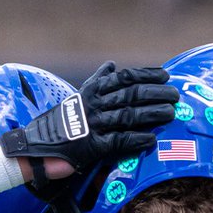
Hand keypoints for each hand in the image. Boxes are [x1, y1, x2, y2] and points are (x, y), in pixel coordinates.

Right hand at [0, 62, 178, 182]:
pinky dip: (136, 139)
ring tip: (170, 113)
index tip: (165, 75)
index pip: (124, 78)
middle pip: (131, 95)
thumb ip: (97, 81)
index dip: (146, 75)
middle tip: (175, 95)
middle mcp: (93, 105)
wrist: (38, 146)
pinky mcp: (92, 146)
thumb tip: (112, 65)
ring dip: (152, 114)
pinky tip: (151, 138)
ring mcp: (93, 125)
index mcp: (91, 91)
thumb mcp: (78, 97)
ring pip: (128, 115)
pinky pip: (118, 141)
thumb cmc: (62, 121)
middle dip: (156, 93)